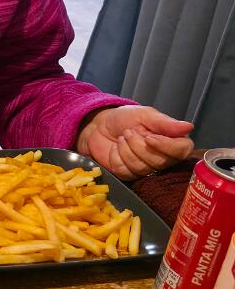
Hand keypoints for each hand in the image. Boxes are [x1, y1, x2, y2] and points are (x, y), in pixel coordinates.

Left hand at [76, 106, 193, 178]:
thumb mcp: (144, 114)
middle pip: (160, 162)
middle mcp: (163, 157)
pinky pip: (125, 171)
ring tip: (122, 138)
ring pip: (142, 168)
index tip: (149, 137)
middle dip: (139, 145)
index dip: (166, 146)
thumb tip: (188, 127)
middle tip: (128, 132)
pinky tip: (115, 149)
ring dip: (126, 149)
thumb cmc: (125, 118)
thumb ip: (164, 122)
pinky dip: (116, 157)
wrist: (99, 125)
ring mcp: (146, 168)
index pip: (182, 151)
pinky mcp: (129, 174)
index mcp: (172, 141)